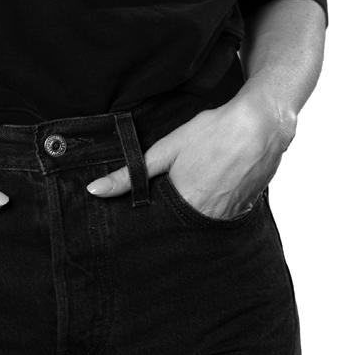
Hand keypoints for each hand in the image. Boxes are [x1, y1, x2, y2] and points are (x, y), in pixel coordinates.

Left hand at [86, 90, 295, 218]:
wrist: (259, 127)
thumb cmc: (210, 134)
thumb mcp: (164, 150)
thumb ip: (129, 174)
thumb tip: (94, 191)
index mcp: (185, 206)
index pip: (158, 226)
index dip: (148, 220)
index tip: (136, 218)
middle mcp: (208, 219)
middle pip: (180, 227)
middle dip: (169, 218)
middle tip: (168, 192)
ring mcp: (230, 218)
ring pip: (201, 224)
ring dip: (192, 213)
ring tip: (193, 187)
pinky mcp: (245, 212)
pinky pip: (221, 217)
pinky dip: (213, 207)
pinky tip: (213, 186)